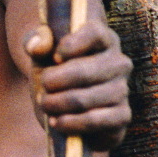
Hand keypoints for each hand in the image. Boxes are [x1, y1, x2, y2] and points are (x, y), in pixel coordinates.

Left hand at [25, 20, 131, 149]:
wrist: (63, 109)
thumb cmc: (53, 74)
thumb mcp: (40, 55)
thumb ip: (35, 42)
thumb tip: (38, 46)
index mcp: (102, 39)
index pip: (95, 33)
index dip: (72, 44)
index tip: (55, 57)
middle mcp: (118, 62)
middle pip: (86, 71)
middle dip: (55, 82)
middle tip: (43, 87)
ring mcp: (122, 90)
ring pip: (86, 98)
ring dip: (58, 104)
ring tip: (46, 104)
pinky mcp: (121, 116)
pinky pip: (98, 121)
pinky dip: (72, 123)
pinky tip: (57, 122)